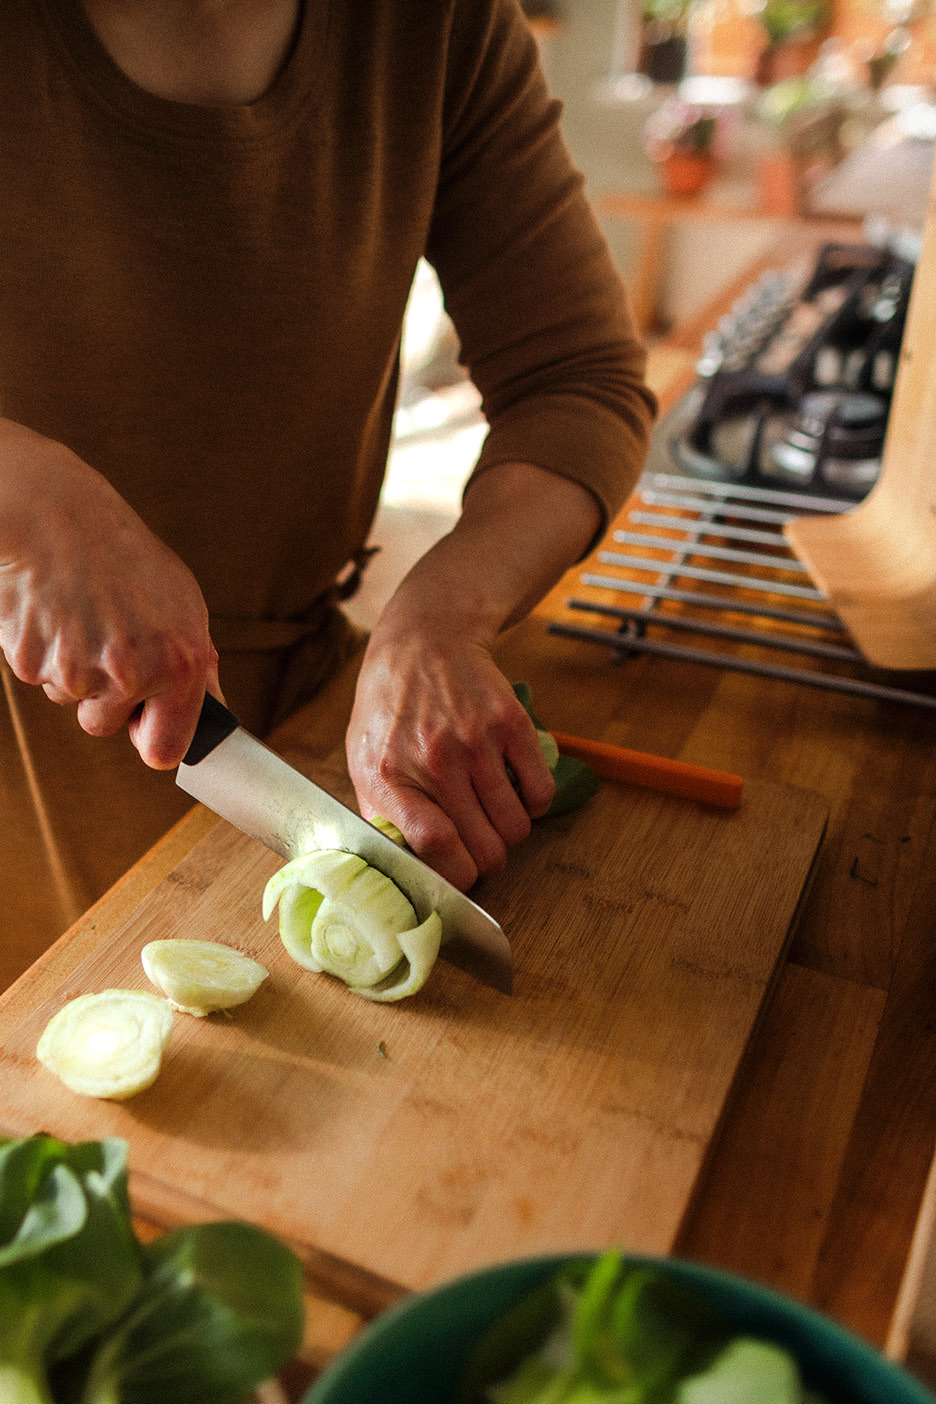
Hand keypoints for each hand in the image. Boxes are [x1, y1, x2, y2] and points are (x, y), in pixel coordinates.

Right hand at [0, 419, 218, 767]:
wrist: (56, 517)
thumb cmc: (124, 558)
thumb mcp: (183, 604)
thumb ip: (196, 663)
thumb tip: (212, 711)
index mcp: (180, 664)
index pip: (164, 751)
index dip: (150, 738)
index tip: (146, 726)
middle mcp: (132, 674)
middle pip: (104, 727)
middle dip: (104, 700)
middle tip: (106, 643)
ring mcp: (77, 672)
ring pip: (72, 700)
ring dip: (74, 671)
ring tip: (82, 616)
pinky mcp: (31, 663)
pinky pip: (40, 678)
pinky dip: (44, 652)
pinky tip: (54, 612)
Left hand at [347, 622, 554, 890]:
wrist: (423, 642)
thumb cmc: (389, 708)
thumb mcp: (363, 760)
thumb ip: (380, 814)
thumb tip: (404, 869)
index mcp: (391, 777)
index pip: (436, 847)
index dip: (457, 876)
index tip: (460, 878)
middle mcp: (436, 760)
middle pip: (485, 848)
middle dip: (486, 860)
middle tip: (479, 846)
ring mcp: (477, 741)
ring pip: (516, 828)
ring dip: (509, 832)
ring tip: (493, 815)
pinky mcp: (511, 724)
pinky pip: (541, 793)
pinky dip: (533, 804)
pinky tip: (513, 790)